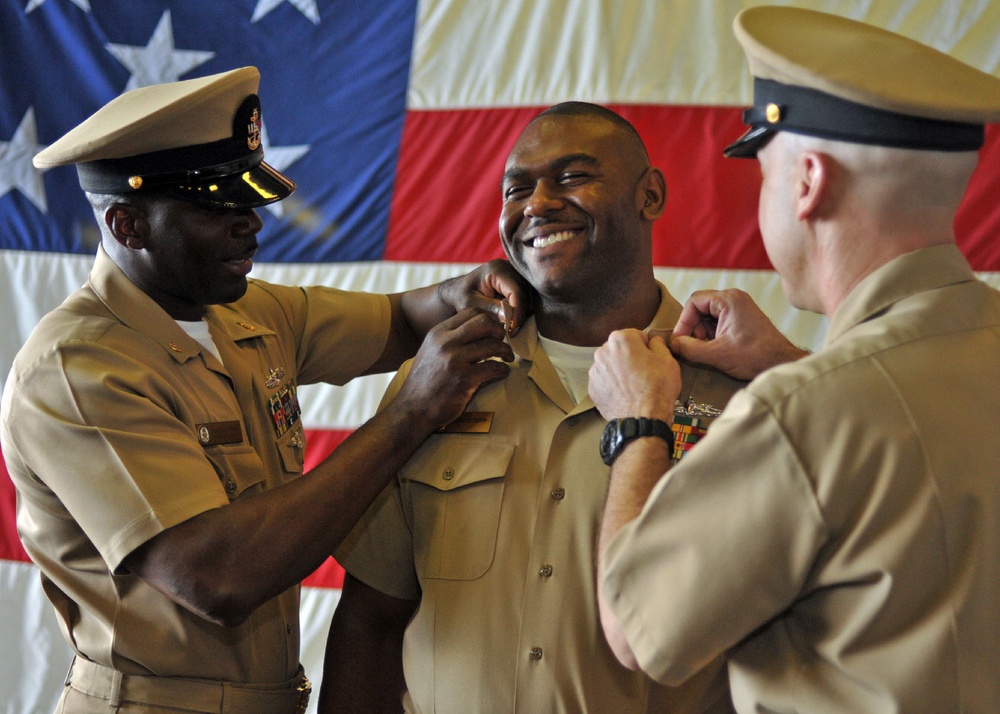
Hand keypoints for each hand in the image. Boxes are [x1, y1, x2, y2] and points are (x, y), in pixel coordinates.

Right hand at [393, 308, 513, 428]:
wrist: (413, 409)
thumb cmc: (424, 382)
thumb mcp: (431, 351)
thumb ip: (449, 339)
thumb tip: (478, 330)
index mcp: (438, 333)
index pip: (471, 312)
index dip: (488, 318)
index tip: (494, 329)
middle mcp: (446, 343)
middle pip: (484, 322)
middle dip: (499, 330)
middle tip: (503, 341)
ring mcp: (455, 360)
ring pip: (493, 344)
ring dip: (505, 350)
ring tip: (507, 357)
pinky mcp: (464, 380)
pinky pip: (493, 368)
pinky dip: (503, 369)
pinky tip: (502, 372)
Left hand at [439, 259, 530, 335]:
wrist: (459, 290)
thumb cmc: (462, 296)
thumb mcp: (470, 304)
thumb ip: (489, 308)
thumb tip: (508, 317)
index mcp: (496, 270)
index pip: (515, 290)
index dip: (517, 311)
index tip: (513, 328)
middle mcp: (509, 266)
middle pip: (525, 292)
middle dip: (521, 313)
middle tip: (512, 331)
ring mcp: (515, 271)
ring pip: (529, 295)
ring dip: (522, 312)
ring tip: (511, 326)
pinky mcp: (518, 279)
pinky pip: (527, 295)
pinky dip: (522, 309)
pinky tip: (512, 318)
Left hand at [589, 329, 679, 421]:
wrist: (642, 419)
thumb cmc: (657, 388)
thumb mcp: (668, 360)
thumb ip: (659, 344)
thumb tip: (654, 341)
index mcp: (620, 339)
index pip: (635, 335)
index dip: (646, 346)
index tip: (652, 358)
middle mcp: (602, 352)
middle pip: (620, 350)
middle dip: (630, 357)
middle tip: (644, 373)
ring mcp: (595, 371)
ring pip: (611, 366)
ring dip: (620, 371)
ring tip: (634, 386)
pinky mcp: (592, 389)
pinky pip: (604, 382)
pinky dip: (612, 386)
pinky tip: (625, 395)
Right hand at [670, 289, 808, 379]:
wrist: (782, 362)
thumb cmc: (754, 356)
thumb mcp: (717, 354)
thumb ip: (690, 349)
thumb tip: (673, 344)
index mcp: (728, 300)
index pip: (694, 302)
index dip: (683, 322)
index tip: (679, 340)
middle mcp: (734, 298)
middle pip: (700, 307)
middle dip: (693, 328)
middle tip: (691, 346)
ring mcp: (740, 307)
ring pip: (708, 315)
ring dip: (701, 332)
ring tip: (704, 349)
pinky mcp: (743, 318)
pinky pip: (719, 320)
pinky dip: (712, 333)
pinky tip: (714, 348)